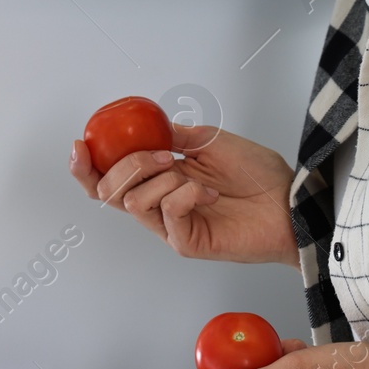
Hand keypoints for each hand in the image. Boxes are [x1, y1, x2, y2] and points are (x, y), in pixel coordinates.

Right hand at [69, 123, 298, 267]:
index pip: (108, 178)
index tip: (79, 144)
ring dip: (161, 177)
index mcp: (159, 179)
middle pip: (108, 192)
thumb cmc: (257, 175)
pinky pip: (167, 212)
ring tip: (193, 174)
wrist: (289, 201)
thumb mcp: (209, 139)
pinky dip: (185, 193)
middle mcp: (159, 204)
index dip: (85, 166)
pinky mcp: (186, 242)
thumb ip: (173, 135)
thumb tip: (143, 126)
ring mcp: (171, 226)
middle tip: (161, 154)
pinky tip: (208, 192)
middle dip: (126, 165)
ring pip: (134, 200)